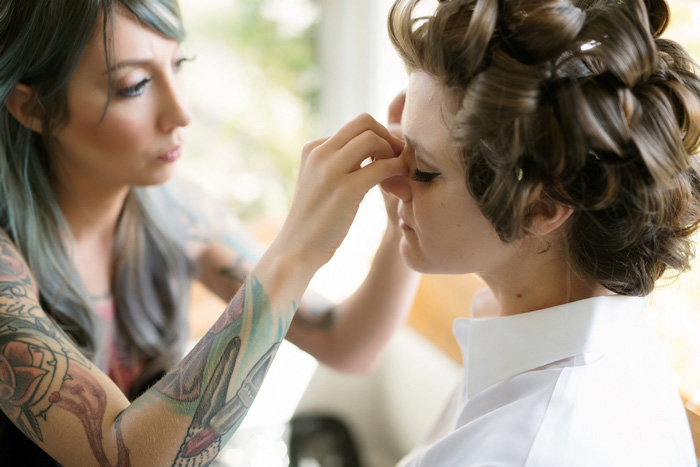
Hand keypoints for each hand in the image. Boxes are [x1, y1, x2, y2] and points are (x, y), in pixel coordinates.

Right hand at [273, 113, 406, 271]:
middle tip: (397, 160)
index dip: (379, 136)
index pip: (355, 125)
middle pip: (365, 122)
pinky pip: (382, 166)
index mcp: (313, 148)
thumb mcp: (320, 183)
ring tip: (397, 173)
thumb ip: (339, 163)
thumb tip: (372, 150)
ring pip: (373, 138)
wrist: (296, 250)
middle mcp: (319, 153)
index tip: (389, 156)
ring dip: (393, 152)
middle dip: (388, 137)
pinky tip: (398, 185)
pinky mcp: (345, 190)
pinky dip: (397, 170)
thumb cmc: (315, 221)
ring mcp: (330, 170)